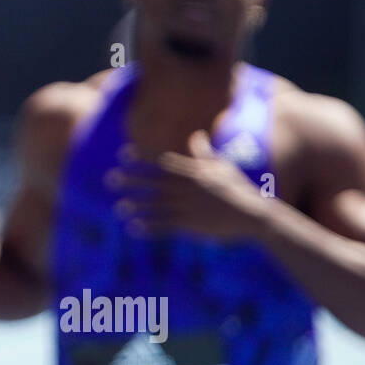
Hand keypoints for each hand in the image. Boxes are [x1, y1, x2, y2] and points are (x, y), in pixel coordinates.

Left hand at [105, 131, 268, 240]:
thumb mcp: (222, 167)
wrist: (254, 216)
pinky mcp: (192, 225)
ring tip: (119, 208)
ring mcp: (190, 207)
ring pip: (157, 206)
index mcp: (195, 172)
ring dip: (137, 206)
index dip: (143, 157)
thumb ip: (204, 153)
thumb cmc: (238, 189)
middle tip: (110, 179)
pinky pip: (166, 226)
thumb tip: (196, 135)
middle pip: (155, 182)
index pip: (164, 161)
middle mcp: (189, 188)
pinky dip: (149, 227)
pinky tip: (133, 228)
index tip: (124, 154)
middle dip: (132, 180)